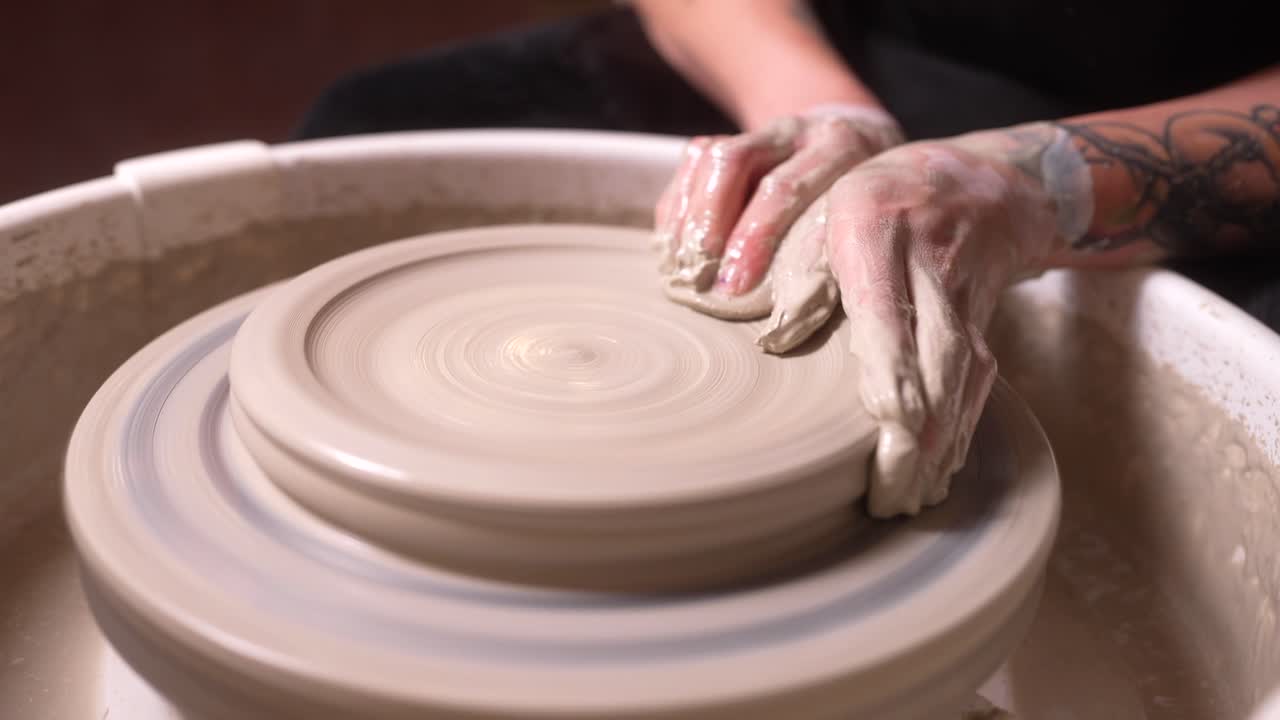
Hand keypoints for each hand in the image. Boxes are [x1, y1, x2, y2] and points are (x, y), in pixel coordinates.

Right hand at [654, 105, 902, 296]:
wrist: (853, 130)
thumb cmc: (865, 198)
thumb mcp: (869, 215)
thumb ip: (840, 246)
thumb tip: (808, 306)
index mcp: (838, 149)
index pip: (784, 189)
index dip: (754, 238)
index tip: (735, 289)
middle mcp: (798, 130)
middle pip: (736, 164)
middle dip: (713, 224)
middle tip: (701, 277)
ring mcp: (762, 130)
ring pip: (711, 158)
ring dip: (689, 216)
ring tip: (680, 264)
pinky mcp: (735, 135)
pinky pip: (694, 160)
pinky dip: (678, 204)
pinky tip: (672, 244)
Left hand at [675, 124, 1091, 516]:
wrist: (981, 185)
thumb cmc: (879, 200)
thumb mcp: (827, 212)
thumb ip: (801, 273)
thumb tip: (777, 338)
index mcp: (879, 240)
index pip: (888, 314)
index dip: (896, 370)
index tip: (892, 420)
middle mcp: (931, 277)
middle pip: (937, 363)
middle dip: (920, 436)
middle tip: (892, 498)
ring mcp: (966, 308)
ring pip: (962, 386)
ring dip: (939, 449)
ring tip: (909, 501)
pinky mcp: (983, 333)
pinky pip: (976, 391)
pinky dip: (957, 437)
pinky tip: (935, 475)